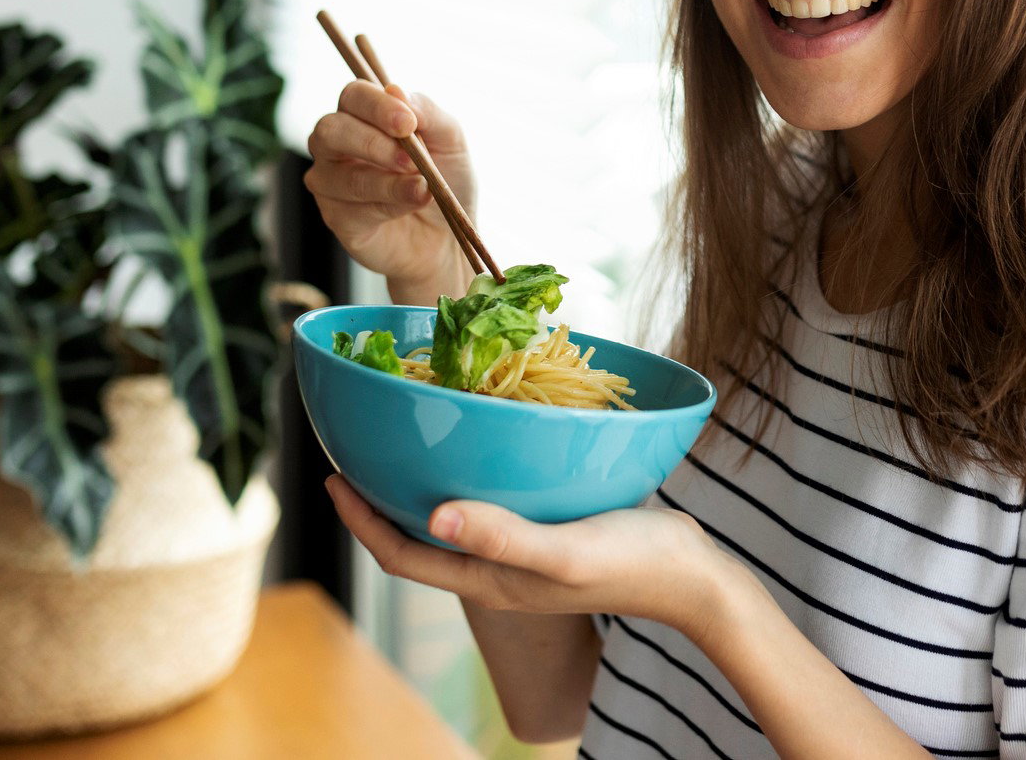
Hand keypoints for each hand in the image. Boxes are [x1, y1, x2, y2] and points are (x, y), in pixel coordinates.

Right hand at [303, 81, 474, 297]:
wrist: (451, 235)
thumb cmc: (446, 180)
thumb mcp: (451, 141)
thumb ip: (427, 112)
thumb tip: (395, 89)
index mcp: (363, 117)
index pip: (353, 96)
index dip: (377, 106)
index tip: (408, 123)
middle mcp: (337, 146)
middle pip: (330, 130)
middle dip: (372, 143)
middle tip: (410, 160)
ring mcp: (331, 182)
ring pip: (342, 175)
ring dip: (388, 182)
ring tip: (422, 188)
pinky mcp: (336, 218)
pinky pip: (351, 209)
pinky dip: (388, 206)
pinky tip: (411, 206)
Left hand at [326, 475, 733, 639]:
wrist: (691, 577)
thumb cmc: (630, 565)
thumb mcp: (564, 551)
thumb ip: (503, 535)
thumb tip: (433, 514)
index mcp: (489, 579)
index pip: (404, 557)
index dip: (363, 522)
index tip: (334, 477)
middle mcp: (496, 569)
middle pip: (418, 541)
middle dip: (380, 503)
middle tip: (356, 453)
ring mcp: (523, 553)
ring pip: (452, 522)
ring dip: (420, 489)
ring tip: (405, 445)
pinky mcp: (549, 532)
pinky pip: (490, 505)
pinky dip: (470, 478)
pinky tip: (481, 445)